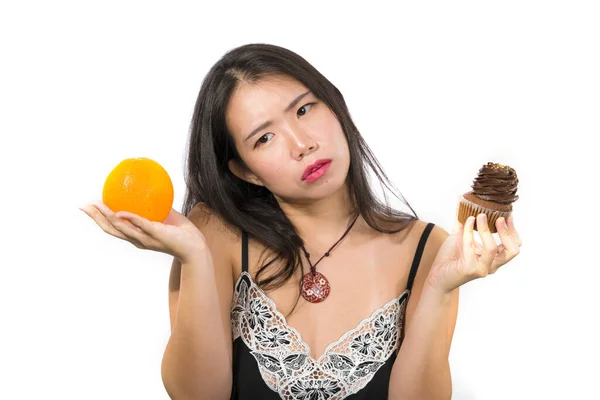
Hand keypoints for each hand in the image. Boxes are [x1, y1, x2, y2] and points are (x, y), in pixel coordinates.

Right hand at [80, 202, 207, 263]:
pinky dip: (130, 218)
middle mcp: (138, 239)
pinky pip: (141, 224)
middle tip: (84, 206)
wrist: (195, 246)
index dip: (99, 219)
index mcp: (137, 236)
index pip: (114, 228)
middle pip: (111, 229)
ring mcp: (146, 238)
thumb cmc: (181, 232)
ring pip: (121, 228)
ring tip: (96, 206)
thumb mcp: (164, 216)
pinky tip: (120, 212)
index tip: (88, 208)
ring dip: (107, 216)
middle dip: (96, 218)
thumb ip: (154, 207)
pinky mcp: (156, 234)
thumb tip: (148, 190)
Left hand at [426, 212, 521, 293]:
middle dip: (507, 231)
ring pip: (492, 248)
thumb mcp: (460, 236)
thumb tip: (464, 201)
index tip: (507, 215)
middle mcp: (492, 265)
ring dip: (486, 229)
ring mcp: (482, 268)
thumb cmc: (450, 257)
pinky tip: (466, 221)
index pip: (514, 246)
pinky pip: (471, 247)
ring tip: (480, 216)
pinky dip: (469, 231)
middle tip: (498, 217)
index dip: (513, 230)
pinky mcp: (470, 269)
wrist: (437, 275)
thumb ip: (465, 221)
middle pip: (512, 250)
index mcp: (494, 257)